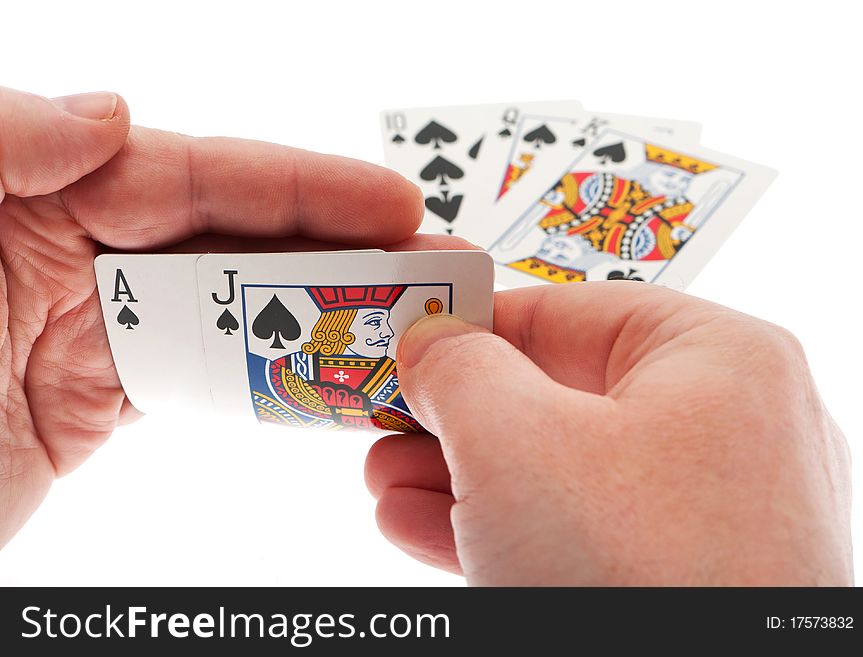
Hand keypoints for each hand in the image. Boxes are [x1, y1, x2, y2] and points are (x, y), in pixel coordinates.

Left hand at [0, 86, 429, 547]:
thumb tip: (105, 115)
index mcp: (31, 190)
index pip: (193, 174)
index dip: (300, 185)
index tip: (390, 201)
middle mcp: (70, 248)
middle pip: (231, 238)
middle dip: (337, 246)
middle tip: (429, 267)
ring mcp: (91, 328)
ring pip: (231, 308)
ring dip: (317, 314)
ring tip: (405, 323)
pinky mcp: (97, 401)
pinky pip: (204, 377)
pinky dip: (270, 375)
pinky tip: (327, 374)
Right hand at [366, 283, 852, 584]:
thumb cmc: (646, 579)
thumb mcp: (513, 440)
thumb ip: (459, 370)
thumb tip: (431, 344)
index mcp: (717, 362)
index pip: (568, 312)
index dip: (473, 322)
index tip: (409, 337)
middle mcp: (728, 433)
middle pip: (557, 396)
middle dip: (455, 415)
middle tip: (389, 415)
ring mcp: (712, 516)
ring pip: (559, 472)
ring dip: (460, 476)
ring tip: (386, 477)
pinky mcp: (683, 580)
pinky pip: (576, 533)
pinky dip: (496, 526)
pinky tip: (420, 524)